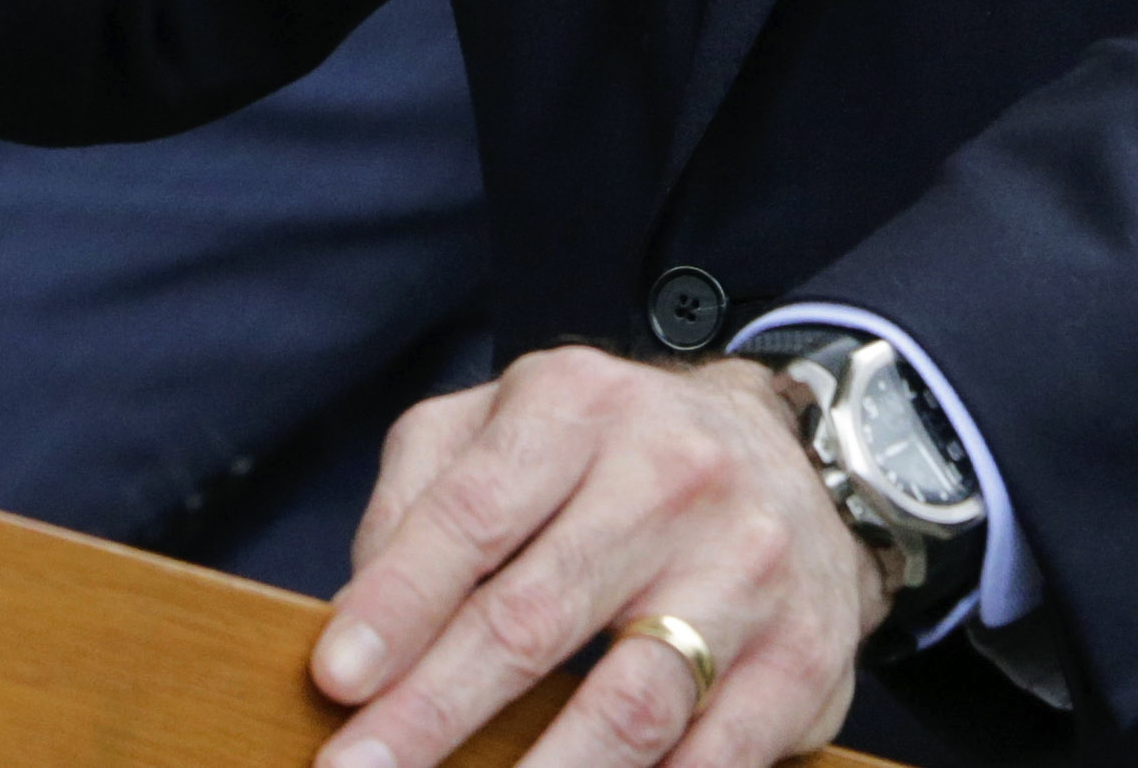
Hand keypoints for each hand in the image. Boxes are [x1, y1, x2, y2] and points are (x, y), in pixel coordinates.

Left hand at [313, 350, 886, 767]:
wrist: (795, 462)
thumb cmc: (615, 454)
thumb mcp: (509, 423)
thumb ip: (422, 495)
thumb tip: (356, 613)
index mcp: (580, 406)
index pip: (473, 513)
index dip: (398, 603)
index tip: (337, 679)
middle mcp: (671, 475)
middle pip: (535, 618)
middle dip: (433, 714)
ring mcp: (747, 569)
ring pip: (627, 706)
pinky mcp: (800, 660)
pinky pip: (711, 761)